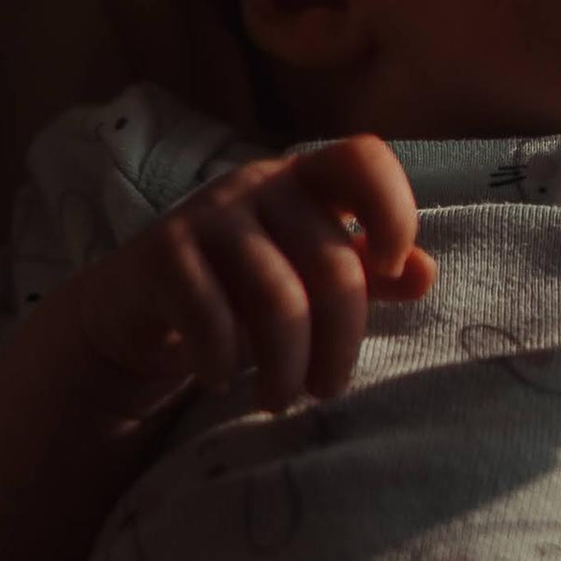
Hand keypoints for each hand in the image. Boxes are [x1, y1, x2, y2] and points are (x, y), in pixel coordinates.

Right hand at [65, 134, 435, 415]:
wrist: (135, 309)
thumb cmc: (237, 293)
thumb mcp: (306, 282)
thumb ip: (366, 275)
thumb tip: (425, 273)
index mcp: (305, 182)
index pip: (363, 160)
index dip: (392, 209)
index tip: (390, 269)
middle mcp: (260, 184)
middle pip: (333, 265)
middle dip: (339, 345)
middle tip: (325, 390)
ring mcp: (208, 214)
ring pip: (279, 300)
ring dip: (287, 368)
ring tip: (279, 399)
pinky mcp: (162, 253)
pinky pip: (213, 317)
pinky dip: (223, 362)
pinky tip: (218, 380)